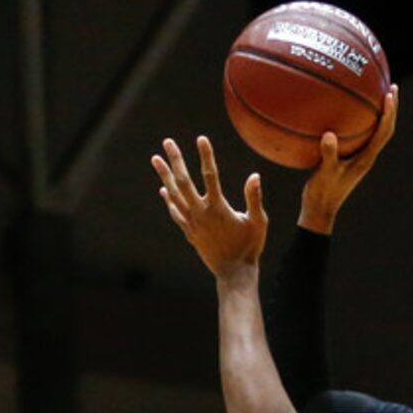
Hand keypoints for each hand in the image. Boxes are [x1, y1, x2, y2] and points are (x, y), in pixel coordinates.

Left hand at [152, 136, 267, 279]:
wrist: (233, 273)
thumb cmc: (249, 247)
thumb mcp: (258, 222)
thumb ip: (254, 198)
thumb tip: (254, 175)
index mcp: (218, 208)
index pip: (210, 175)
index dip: (206, 156)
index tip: (201, 138)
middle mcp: (201, 214)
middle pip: (183, 181)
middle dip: (175, 160)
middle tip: (167, 141)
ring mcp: (192, 223)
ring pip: (174, 195)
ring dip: (164, 176)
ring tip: (155, 159)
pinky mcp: (189, 233)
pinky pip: (175, 212)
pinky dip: (168, 200)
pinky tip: (163, 189)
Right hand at [297, 88, 398, 232]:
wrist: (319, 211)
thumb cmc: (323, 194)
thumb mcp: (324, 174)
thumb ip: (328, 155)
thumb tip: (329, 135)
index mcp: (366, 159)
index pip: (384, 132)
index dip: (389, 113)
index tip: (389, 94)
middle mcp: (366, 157)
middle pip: (385, 129)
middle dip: (390, 108)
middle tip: (391, 87)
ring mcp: (358, 159)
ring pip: (374, 132)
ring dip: (378, 114)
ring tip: (376, 94)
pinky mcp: (348, 160)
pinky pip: (357, 136)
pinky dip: (356, 122)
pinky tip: (345, 113)